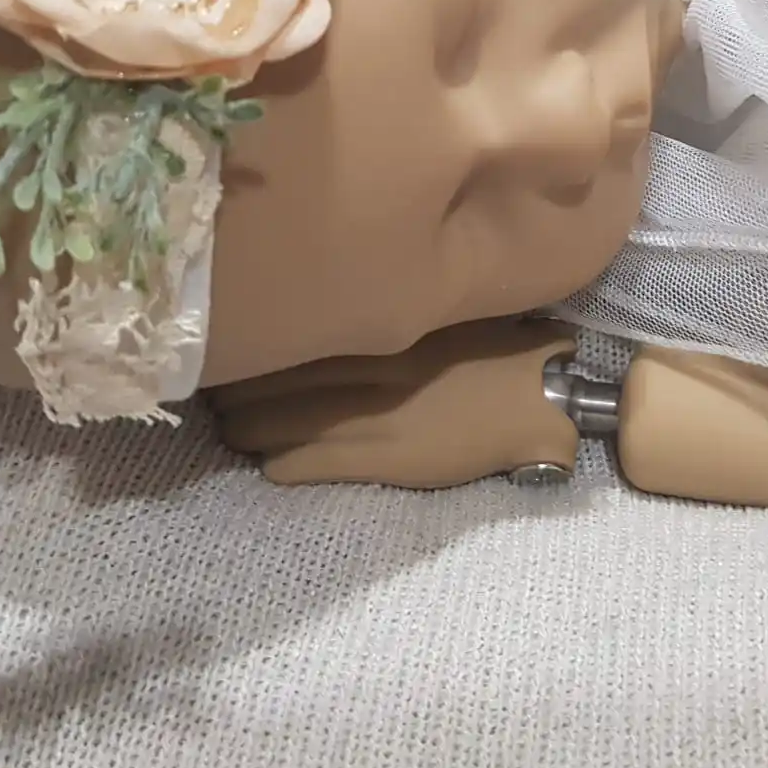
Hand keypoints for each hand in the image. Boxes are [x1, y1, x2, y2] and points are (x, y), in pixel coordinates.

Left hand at [209, 319, 579, 487]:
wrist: (540, 399)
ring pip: (262, 427)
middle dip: (235, 392)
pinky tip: (275, 461)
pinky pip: (295, 466)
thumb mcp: (435, 309)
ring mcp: (358, 416)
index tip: (238, 350)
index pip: (279, 335)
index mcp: (368, 323)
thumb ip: (384, 306)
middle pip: (257, 381)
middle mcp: (353, 363)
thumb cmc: (498, 346)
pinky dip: (278, 464)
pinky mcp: (372, 461)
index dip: (249, 349)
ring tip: (241, 431)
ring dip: (246, 431)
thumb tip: (335, 300)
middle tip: (226, 396)